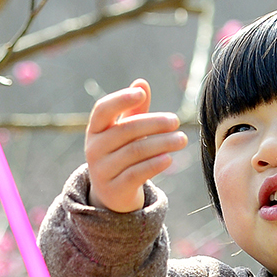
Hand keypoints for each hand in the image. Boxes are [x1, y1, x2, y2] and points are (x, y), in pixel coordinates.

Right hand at [85, 79, 186, 212]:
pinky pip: (136, 174)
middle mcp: (94, 149)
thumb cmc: (121, 153)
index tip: (140, 93)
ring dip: (162, 143)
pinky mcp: (114, 189)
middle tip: (176, 120)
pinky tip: (169, 158)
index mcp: (95, 130)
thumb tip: (141, 82)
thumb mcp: (125, 132)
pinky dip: (154, 164)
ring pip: (134, 152)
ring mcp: (102, 170)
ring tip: (182, 139)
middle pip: (125, 131)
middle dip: (153, 124)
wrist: (112, 194)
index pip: (102, 110)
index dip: (120, 100)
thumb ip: (134, 110)